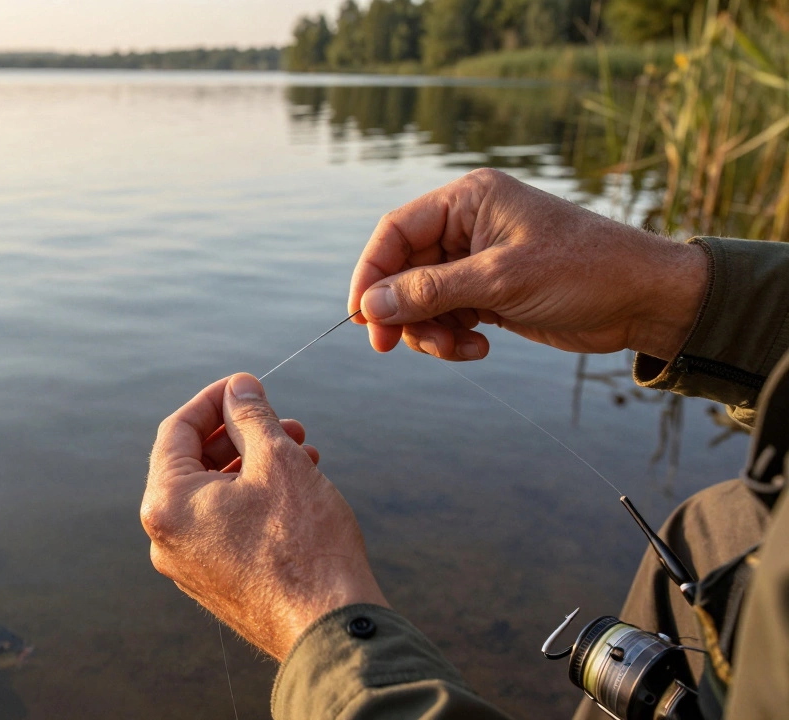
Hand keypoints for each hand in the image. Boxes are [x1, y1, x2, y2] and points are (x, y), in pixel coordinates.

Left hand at [141, 373, 386, 660]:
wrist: (329, 630)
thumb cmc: (303, 544)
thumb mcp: (278, 460)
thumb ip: (252, 415)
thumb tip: (239, 387)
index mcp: (166, 505)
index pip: (177, 430)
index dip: (214, 399)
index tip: (247, 384)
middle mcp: (167, 538)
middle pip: (195, 463)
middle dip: (242, 434)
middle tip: (286, 421)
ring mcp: (190, 566)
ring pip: (216, 495)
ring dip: (255, 465)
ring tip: (302, 451)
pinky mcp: (217, 583)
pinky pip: (226, 525)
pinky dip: (255, 499)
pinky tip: (298, 488)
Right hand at [348, 169, 707, 360]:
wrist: (645, 300)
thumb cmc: (582, 271)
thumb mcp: (500, 280)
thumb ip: (430, 292)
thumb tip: (368, 307)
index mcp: (468, 200)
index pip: (396, 232)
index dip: (370, 273)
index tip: (361, 318)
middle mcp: (467, 225)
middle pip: (403, 270)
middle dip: (402, 312)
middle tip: (397, 348)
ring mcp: (477, 260)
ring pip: (422, 300)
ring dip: (429, 331)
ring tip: (458, 349)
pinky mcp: (489, 292)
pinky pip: (448, 316)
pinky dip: (452, 338)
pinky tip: (480, 348)